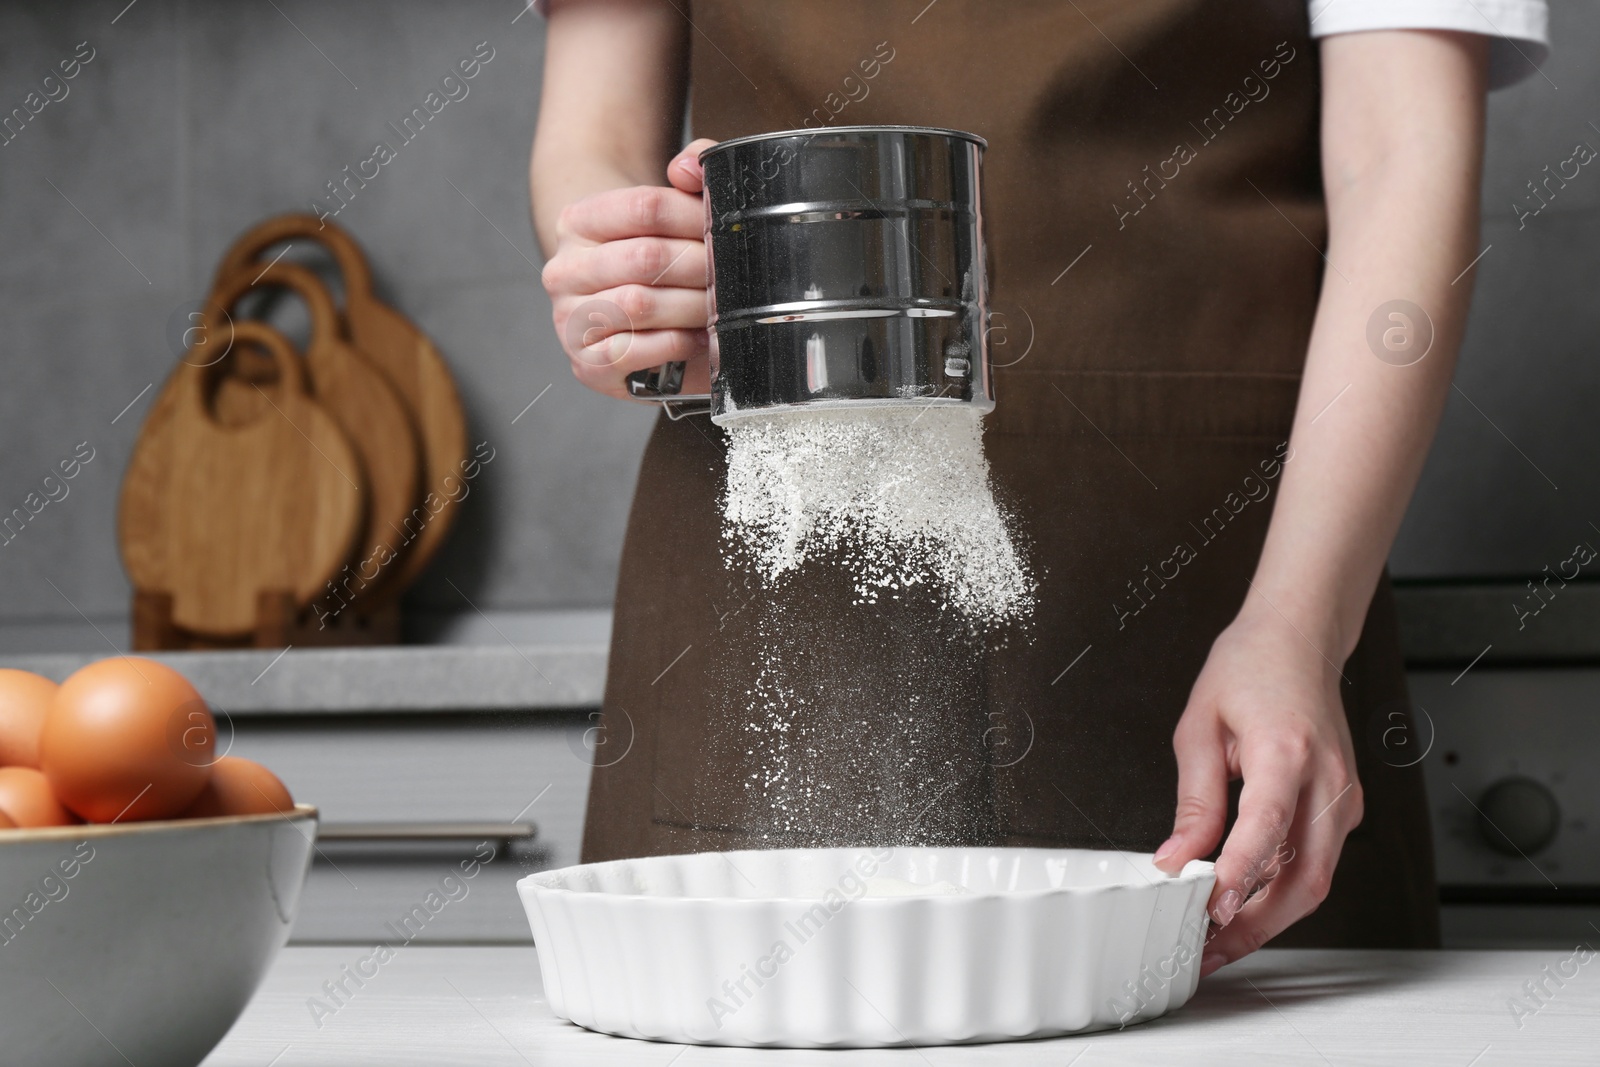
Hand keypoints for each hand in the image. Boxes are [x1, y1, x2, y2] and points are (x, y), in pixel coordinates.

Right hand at [540, 138, 716, 400]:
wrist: (629, 312)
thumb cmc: (654, 256)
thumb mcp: (670, 208)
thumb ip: (692, 171)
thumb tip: (689, 167)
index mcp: (578, 222)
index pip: (645, 207)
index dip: (696, 217)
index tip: (727, 229)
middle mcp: (564, 270)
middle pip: (647, 258)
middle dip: (703, 268)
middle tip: (735, 275)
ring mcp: (569, 319)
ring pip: (640, 304)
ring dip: (693, 307)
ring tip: (721, 307)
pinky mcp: (586, 364)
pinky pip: (634, 350)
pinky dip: (676, 344)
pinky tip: (699, 338)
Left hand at [1150, 599, 1363, 976]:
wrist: (1298, 640)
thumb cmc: (1251, 668)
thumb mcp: (1199, 728)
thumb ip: (1193, 802)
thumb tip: (1178, 859)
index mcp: (1287, 751)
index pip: (1267, 827)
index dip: (1241, 876)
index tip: (1211, 911)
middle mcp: (1327, 779)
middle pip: (1306, 876)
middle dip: (1257, 923)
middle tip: (1207, 949)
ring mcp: (1343, 796)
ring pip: (1316, 879)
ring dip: (1269, 916)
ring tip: (1218, 939)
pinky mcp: (1342, 807)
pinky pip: (1317, 860)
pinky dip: (1282, 889)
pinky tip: (1245, 902)